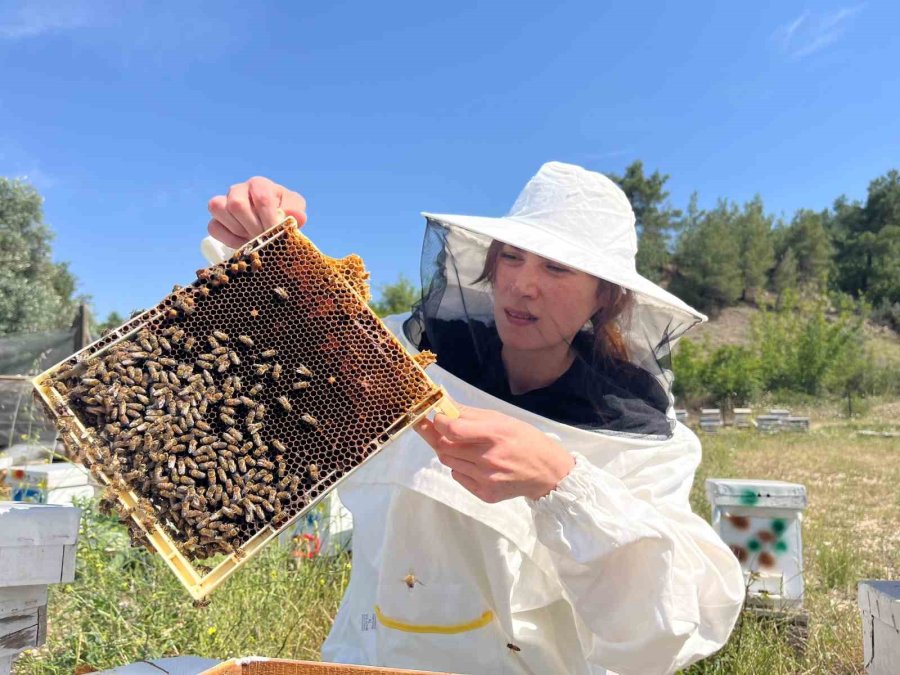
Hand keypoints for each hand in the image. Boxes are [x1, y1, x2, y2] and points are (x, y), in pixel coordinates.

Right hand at [208, 176, 307, 247]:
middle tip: (266, 239)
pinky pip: (214, 227)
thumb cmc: (283, 212)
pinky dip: (229, 239)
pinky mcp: (216, 219)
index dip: (269, 218)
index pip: (261, 198)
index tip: (277, 233)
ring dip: (241, 231)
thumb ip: (296, 212)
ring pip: (220, 211)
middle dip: (253, 227)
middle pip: (237, 205)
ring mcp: (223, 203)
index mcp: (259, 185)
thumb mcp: (295, 210)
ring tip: (256, 240)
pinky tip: (244, 245)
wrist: (271, 223)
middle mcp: (238, 190)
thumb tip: (295, 217)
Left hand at [416, 405, 574, 502]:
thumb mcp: (502, 419)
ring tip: (463, 446)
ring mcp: (486, 479)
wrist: (548, 472)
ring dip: (449, 451)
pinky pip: (458, 476)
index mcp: (495, 435)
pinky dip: (459, 467)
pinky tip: (474, 462)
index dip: (439, 422)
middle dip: (439, 436)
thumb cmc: (525, 440)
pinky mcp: (485, 494)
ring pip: (448, 462)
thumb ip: (470, 414)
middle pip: (444, 447)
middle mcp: (489, 459)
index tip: (437, 417)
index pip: (453, 430)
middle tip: (443, 430)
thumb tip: (443, 404)